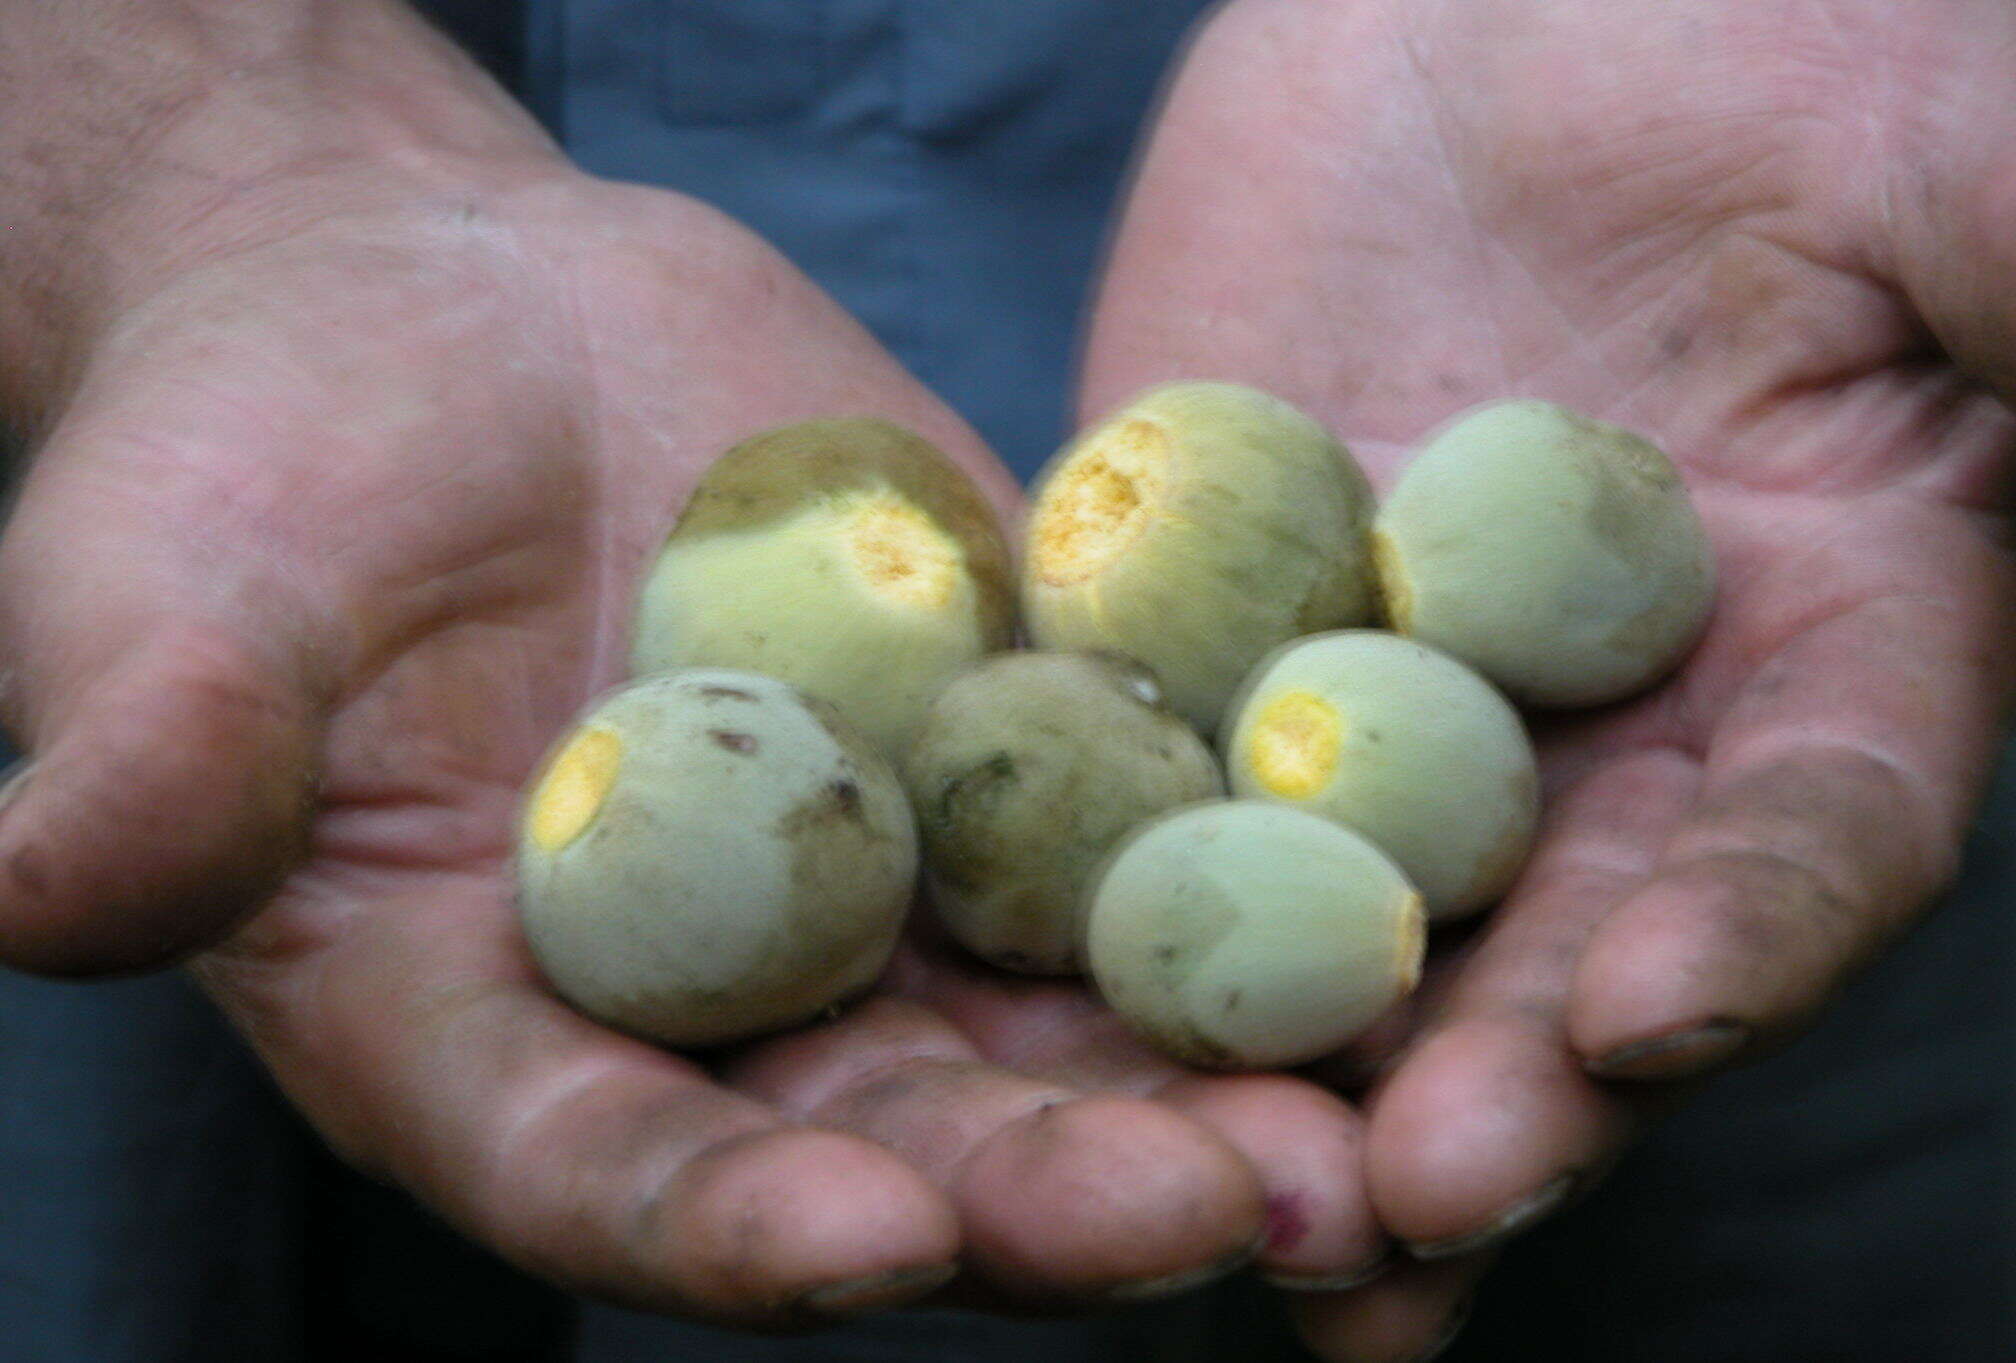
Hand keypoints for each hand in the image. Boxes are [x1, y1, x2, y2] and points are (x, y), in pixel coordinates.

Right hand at [0, 5, 1398, 1313]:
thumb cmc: (253, 472)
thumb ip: (152, 756)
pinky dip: (1262, 860)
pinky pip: (1147, 817)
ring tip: (1374, 1112)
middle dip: (1058, 1191)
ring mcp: (886, 884)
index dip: (736, 1228)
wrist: (441, 324)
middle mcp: (725, 1008)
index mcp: (504, 1041)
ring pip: (1063, 1021)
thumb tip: (25, 877)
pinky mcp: (1005, 746)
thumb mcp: (164, 601)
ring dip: (1218, 1073)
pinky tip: (1404, 886)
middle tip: (1236, 1210)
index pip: (618, 1182)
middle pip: (899, 1140)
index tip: (864, 1243)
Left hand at [1083, 0, 2015, 1353]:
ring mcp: (1393, 705)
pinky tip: (1044, 1044)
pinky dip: (1112, 922)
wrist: (1492, 3)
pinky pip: (1153, 794)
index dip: (1747, 932)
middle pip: (1562, 946)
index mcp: (1831, 649)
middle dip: (1489, 1085)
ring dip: (1294, 1079)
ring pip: (1350, 925)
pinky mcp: (1211, 647)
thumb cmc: (1760, 43)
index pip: (1812, 831)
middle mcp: (1611, 731)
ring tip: (1230, 1220)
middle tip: (1398, 1207)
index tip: (1645, 1012)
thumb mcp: (1945, 146)